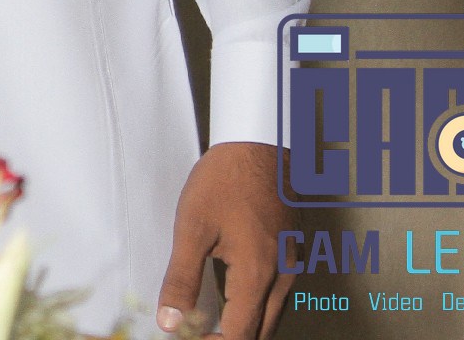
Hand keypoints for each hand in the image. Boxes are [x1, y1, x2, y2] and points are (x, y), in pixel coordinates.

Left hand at [157, 142, 293, 338]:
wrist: (260, 142)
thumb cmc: (225, 180)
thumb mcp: (192, 227)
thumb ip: (181, 278)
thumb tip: (170, 322)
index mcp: (258, 275)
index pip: (240, 336)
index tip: (187, 337)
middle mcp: (283, 278)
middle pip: (260, 333)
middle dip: (227, 339)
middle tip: (193, 331)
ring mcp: (293, 267)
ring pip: (271, 318)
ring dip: (243, 327)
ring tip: (206, 321)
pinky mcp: (293, 256)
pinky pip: (277, 298)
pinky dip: (254, 309)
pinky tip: (229, 298)